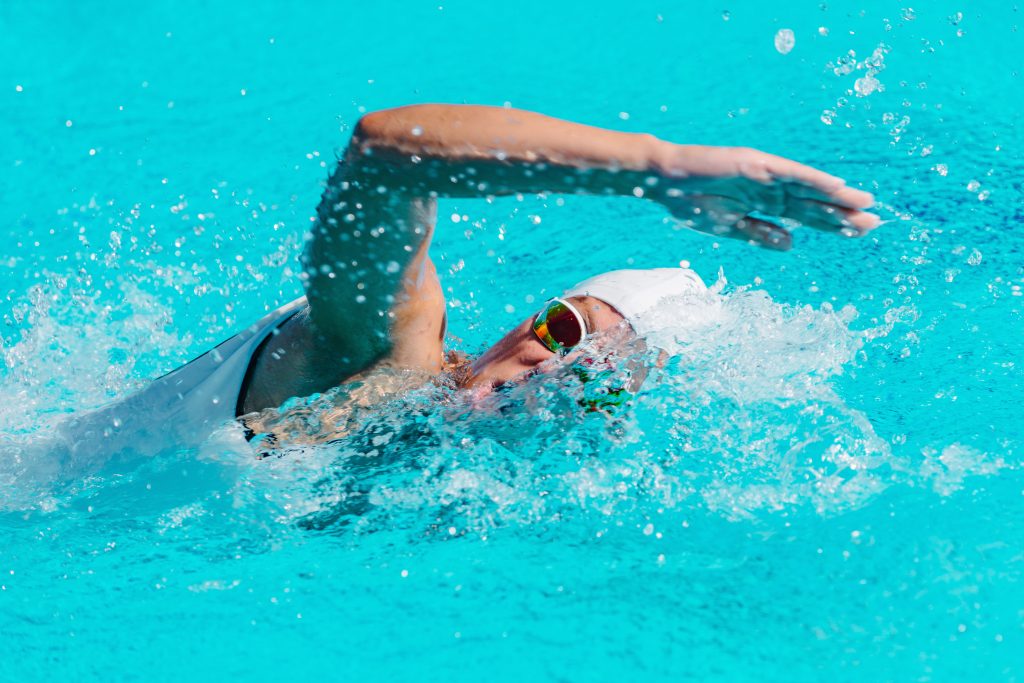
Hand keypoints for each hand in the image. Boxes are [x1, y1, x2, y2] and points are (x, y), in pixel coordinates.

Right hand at [652, 144, 879, 249]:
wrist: (666, 182)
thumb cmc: (692, 202)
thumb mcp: (729, 227)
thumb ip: (760, 234)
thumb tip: (791, 245)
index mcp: (764, 204)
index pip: (805, 217)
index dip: (831, 225)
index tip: (858, 234)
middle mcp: (771, 188)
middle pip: (813, 203)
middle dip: (842, 214)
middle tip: (874, 223)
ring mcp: (766, 175)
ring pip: (809, 187)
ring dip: (836, 196)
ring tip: (865, 204)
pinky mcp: (757, 164)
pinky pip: (792, 174)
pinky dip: (814, 180)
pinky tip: (836, 186)